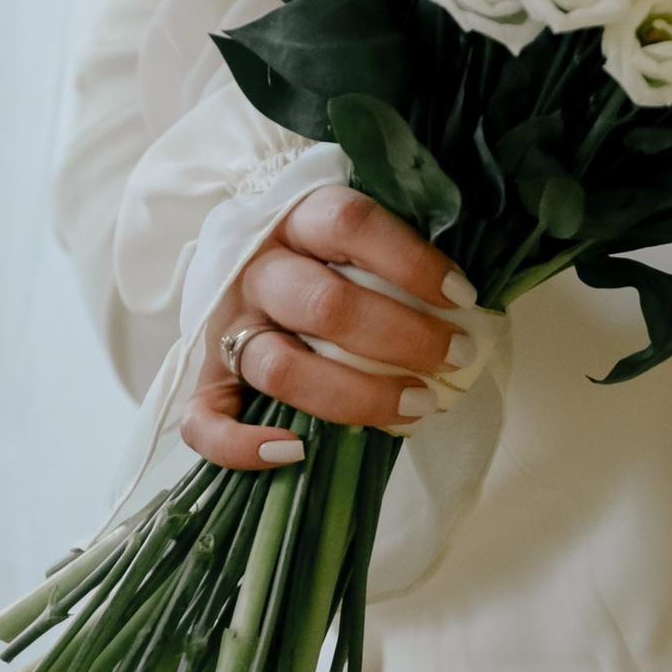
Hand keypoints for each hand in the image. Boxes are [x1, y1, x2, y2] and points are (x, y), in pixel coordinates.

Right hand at [183, 186, 478, 470]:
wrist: (246, 249)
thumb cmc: (326, 250)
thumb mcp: (358, 231)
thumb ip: (398, 255)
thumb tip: (468, 307)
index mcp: (297, 220)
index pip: (350, 225)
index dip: (411, 261)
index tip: (462, 296)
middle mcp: (256, 271)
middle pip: (325, 305)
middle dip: (402, 338)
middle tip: (455, 356)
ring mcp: (225, 327)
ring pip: (280, 367)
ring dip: (355, 395)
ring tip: (418, 406)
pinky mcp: (205, 377)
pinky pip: (203, 420)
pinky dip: (240, 445)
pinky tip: (294, 451)